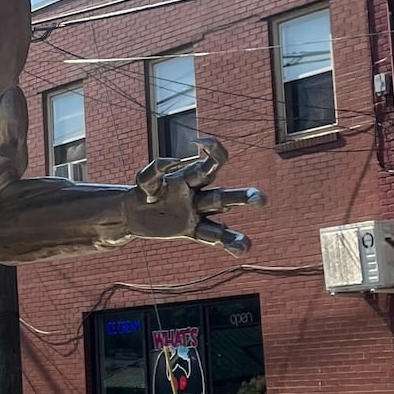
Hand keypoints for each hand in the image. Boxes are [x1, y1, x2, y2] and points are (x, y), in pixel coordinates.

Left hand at [127, 135, 263, 251]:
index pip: (211, 165)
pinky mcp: (191, 230)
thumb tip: (173, 162)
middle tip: (261, 201)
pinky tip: (241, 251)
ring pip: (220, 224)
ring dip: (233, 234)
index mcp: (190, 178)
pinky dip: (226, 244)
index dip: (215, 152)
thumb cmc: (141, 193)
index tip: (205, 143)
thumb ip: (155, 171)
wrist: (132, 214)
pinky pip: (210, 238)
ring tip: (246, 245)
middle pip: (223, 197)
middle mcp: (199, 195)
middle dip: (243, 198)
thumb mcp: (145, 181)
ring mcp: (197, 214)